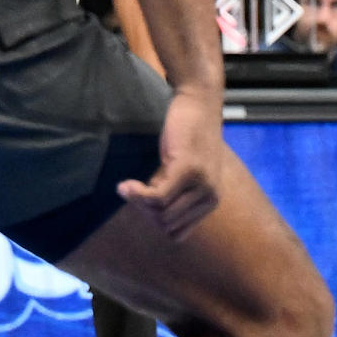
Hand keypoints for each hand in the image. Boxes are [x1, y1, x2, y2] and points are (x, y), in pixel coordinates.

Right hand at [121, 87, 234, 240]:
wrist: (198, 102)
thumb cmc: (186, 137)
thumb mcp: (182, 173)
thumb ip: (171, 195)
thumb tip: (149, 219)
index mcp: (211, 202)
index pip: (177, 234)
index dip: (155, 223)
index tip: (144, 202)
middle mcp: (211, 197)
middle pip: (166, 225)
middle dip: (145, 212)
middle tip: (136, 189)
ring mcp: (202, 184)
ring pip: (160, 213)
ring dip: (139, 202)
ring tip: (130, 185)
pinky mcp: (188, 170)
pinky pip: (157, 198)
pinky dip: (137, 195)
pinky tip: (125, 185)